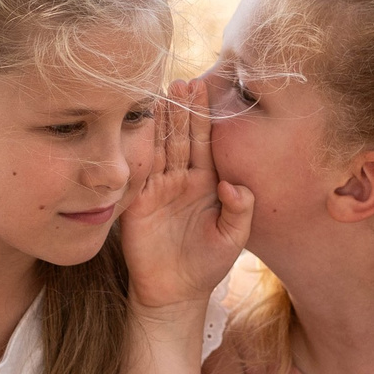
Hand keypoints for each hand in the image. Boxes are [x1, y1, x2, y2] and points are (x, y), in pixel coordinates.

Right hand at [121, 77, 253, 314]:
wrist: (175, 294)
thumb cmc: (208, 266)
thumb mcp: (232, 238)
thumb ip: (241, 209)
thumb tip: (233, 185)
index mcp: (205, 182)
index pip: (203, 141)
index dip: (202, 115)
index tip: (202, 87)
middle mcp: (179, 179)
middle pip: (178, 136)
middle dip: (178, 109)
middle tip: (179, 80)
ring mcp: (156, 189)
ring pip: (156, 148)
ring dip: (156, 121)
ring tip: (156, 92)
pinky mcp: (136, 203)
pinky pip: (136, 172)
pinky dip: (136, 149)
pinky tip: (133, 127)